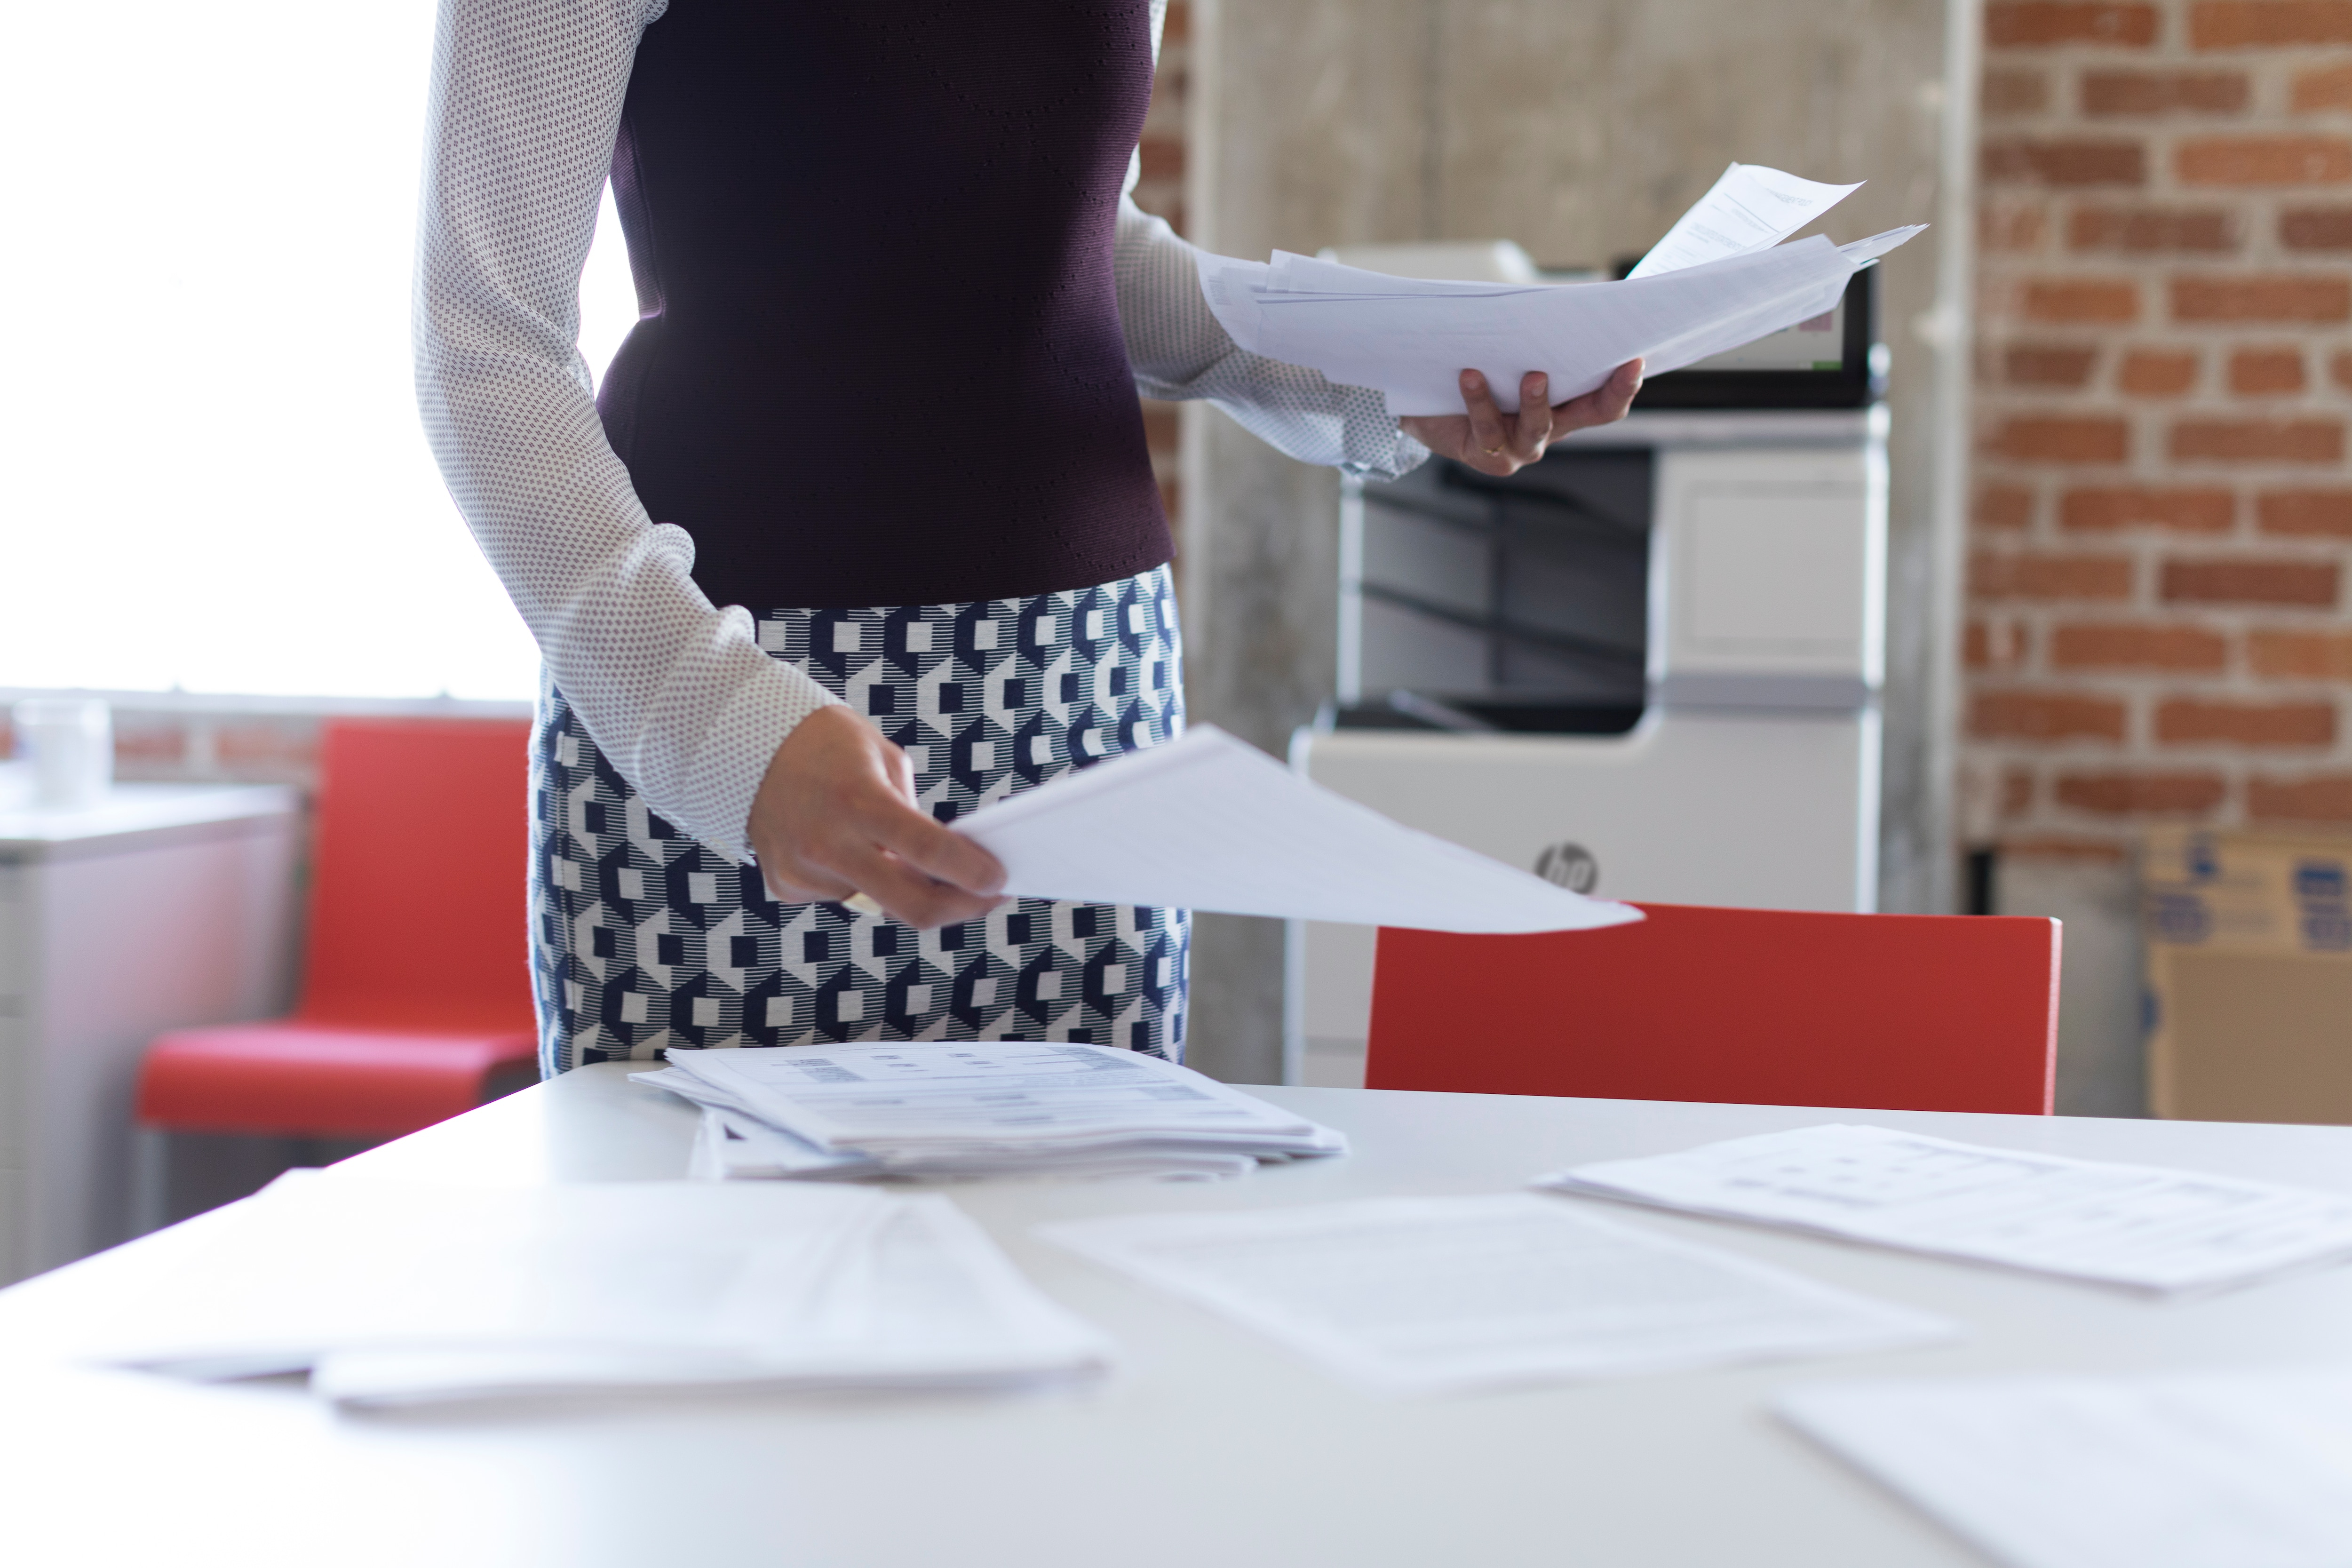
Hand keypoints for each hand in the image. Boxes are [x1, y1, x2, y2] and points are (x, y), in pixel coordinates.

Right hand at [746, 706, 1006, 927]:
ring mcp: (804, 871)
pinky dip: (857, 877)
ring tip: (891, 846)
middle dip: (959, 907)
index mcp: (859, 801)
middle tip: (983, 897)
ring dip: (900, 883)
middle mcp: (829, 843)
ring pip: (877, 900)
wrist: (743, 744)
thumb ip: (912, 813)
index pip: (930, 852)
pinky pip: (842, 894)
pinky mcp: (787, 887)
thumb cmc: (824, 743)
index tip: (999, 882)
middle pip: (911, 905)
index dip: (973, 874)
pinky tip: (842, 844)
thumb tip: (940, 861)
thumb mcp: (882, 758)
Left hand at [1397, 359, 1643, 476]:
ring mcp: (1522, 447)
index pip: (1606, 398)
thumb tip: (1559, 299)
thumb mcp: (1507, 352)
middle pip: (1593, 414)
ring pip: (1540, 426)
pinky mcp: (1489, 456)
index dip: (1626, 384)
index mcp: (1566, 404)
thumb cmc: (1475, 371)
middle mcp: (1552, 429)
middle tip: (1625, 366)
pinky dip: (1480, 401)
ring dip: (1537, 400)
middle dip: (1613, 391)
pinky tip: (1471, 376)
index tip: (1638, 357)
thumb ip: (1533, 336)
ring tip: (1533, 375)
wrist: (1426, 408)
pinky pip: (1489, 429)